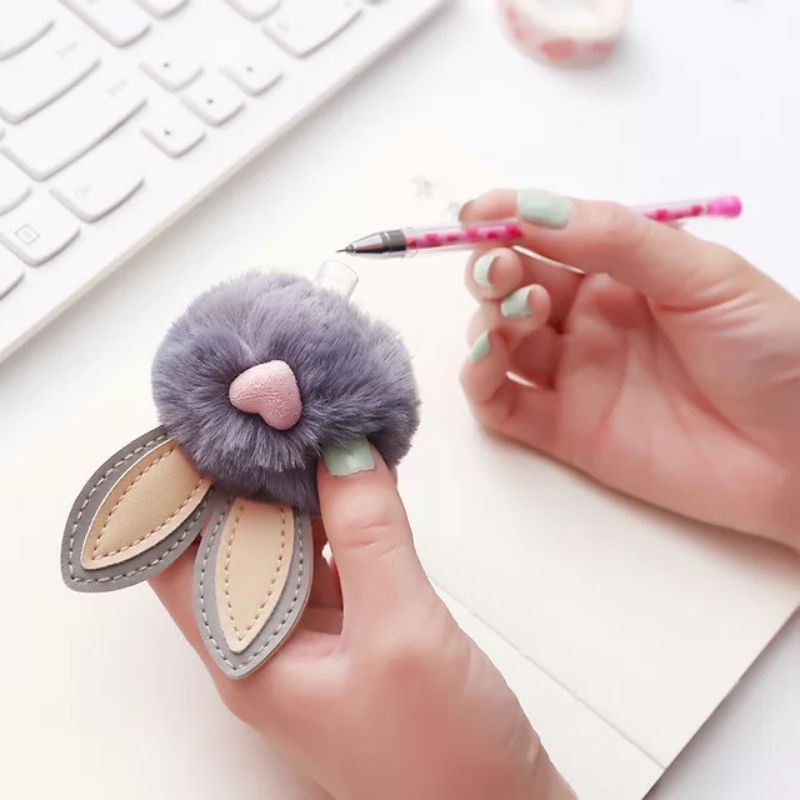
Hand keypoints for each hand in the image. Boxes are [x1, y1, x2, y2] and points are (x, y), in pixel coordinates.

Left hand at [151, 441, 573, 799]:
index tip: (203, 421)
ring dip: (299, 490)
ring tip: (311, 427)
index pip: (177, 557)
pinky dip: (344, 516)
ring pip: (288, 546)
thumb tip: (340, 449)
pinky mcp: (359, 635)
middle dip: (246, 473)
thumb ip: (368, 533)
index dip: (177, 488)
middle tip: (268, 403)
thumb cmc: (443, 764)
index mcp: (247, 656)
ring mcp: (316, 641)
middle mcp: (269, 646)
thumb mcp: (401, 634)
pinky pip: (336, 559)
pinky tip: (360, 479)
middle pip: (232, 543)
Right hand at [460, 189, 799, 549]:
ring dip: (487, 319)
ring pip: (498, 339)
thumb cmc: (774, 351)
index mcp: (622, 272)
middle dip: (492, 269)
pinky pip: (500, 403)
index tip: (476, 215)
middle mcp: (589, 320)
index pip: (546, 234)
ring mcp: (574, 375)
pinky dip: (477, 378)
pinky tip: (486, 358)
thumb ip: (617, 240)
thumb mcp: (704, 275)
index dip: (505, 219)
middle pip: (512, 285)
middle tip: (502, 270)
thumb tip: (532, 209)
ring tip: (520, 314)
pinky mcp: (564, 430)